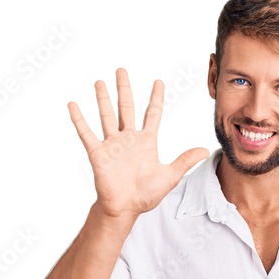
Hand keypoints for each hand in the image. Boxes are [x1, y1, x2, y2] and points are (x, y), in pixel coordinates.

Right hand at [68, 68, 208, 218]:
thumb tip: (204, 150)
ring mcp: (112, 144)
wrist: (125, 208)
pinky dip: (79, 120)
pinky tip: (73, 105)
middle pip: (127, 108)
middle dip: (124, 89)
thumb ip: (185, 160)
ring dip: (103, 99)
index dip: (156, 98)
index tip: (158, 81)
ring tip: (99, 82)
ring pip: (107, 116)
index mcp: (146, 142)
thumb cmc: (146, 194)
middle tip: (122, 70)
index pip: (153, 114)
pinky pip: (87, 133)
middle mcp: (129, 139)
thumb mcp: (170, 176)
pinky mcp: (97, 153)